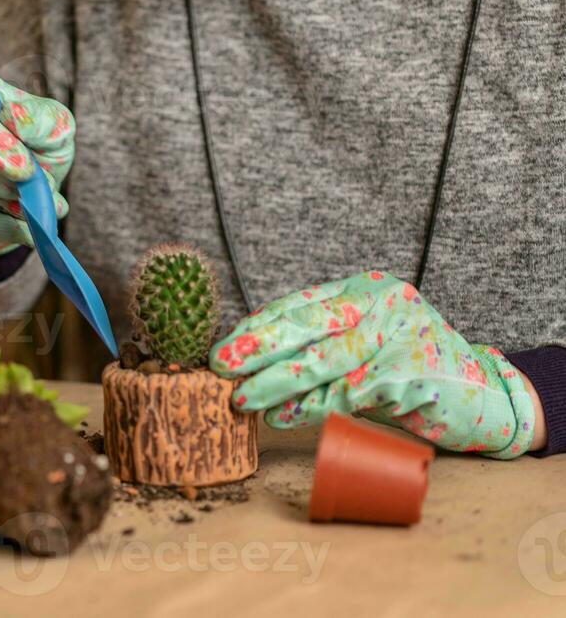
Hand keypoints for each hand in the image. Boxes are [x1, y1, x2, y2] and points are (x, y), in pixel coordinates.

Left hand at [209, 270, 536, 458]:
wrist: (482, 393)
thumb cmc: (406, 368)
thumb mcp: (364, 341)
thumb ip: (320, 342)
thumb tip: (250, 362)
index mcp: (365, 288)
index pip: (298, 305)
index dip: (256, 328)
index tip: (222, 348)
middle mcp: (383, 303)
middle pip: (308, 327)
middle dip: (259, 350)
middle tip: (223, 370)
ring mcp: (400, 334)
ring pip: (325, 362)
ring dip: (279, 385)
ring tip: (248, 402)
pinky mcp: (414, 371)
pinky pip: (353, 393)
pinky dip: (315, 408)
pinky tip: (287, 417)